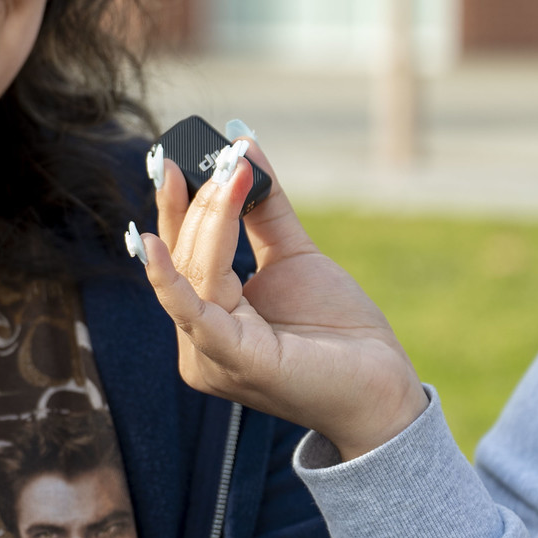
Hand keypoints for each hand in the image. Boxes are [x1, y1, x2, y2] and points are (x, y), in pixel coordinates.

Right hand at [136, 139, 425, 460]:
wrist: (381, 389)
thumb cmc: (337, 332)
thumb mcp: (295, 258)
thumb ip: (266, 210)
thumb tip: (246, 148)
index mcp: (207, 320)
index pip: (181, 254)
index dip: (174, 207)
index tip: (171, 160)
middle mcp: (197, 341)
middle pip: (186, 259)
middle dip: (199, 204)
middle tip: (218, 159)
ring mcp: (209, 355)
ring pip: (195, 274)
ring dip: (209, 219)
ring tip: (228, 174)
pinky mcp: (232, 361)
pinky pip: (193, 315)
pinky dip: (171, 281)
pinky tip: (156, 248)